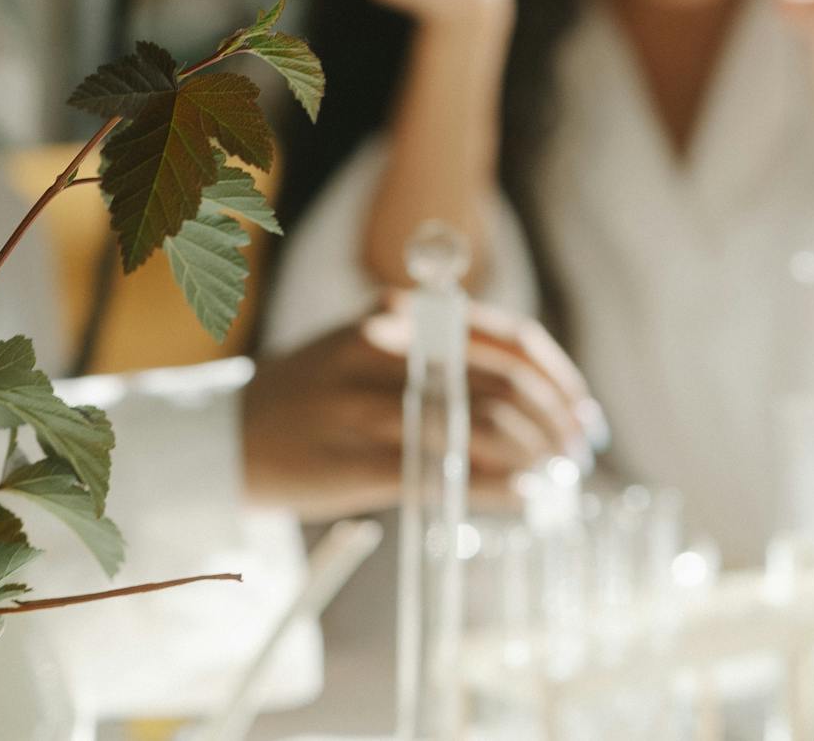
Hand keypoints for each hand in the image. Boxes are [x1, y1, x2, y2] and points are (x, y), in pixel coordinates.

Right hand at [240, 301, 605, 522]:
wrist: (230, 435)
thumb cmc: (318, 394)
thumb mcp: (375, 347)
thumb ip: (443, 356)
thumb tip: (537, 395)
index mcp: (401, 313)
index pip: (508, 338)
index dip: (558, 378)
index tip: (583, 412)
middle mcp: (388, 348)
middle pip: (503, 384)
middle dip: (554, 423)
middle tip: (576, 454)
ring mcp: (369, 405)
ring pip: (480, 428)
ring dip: (533, 457)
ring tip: (554, 479)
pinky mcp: (357, 461)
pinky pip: (446, 474)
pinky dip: (497, 487)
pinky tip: (522, 498)